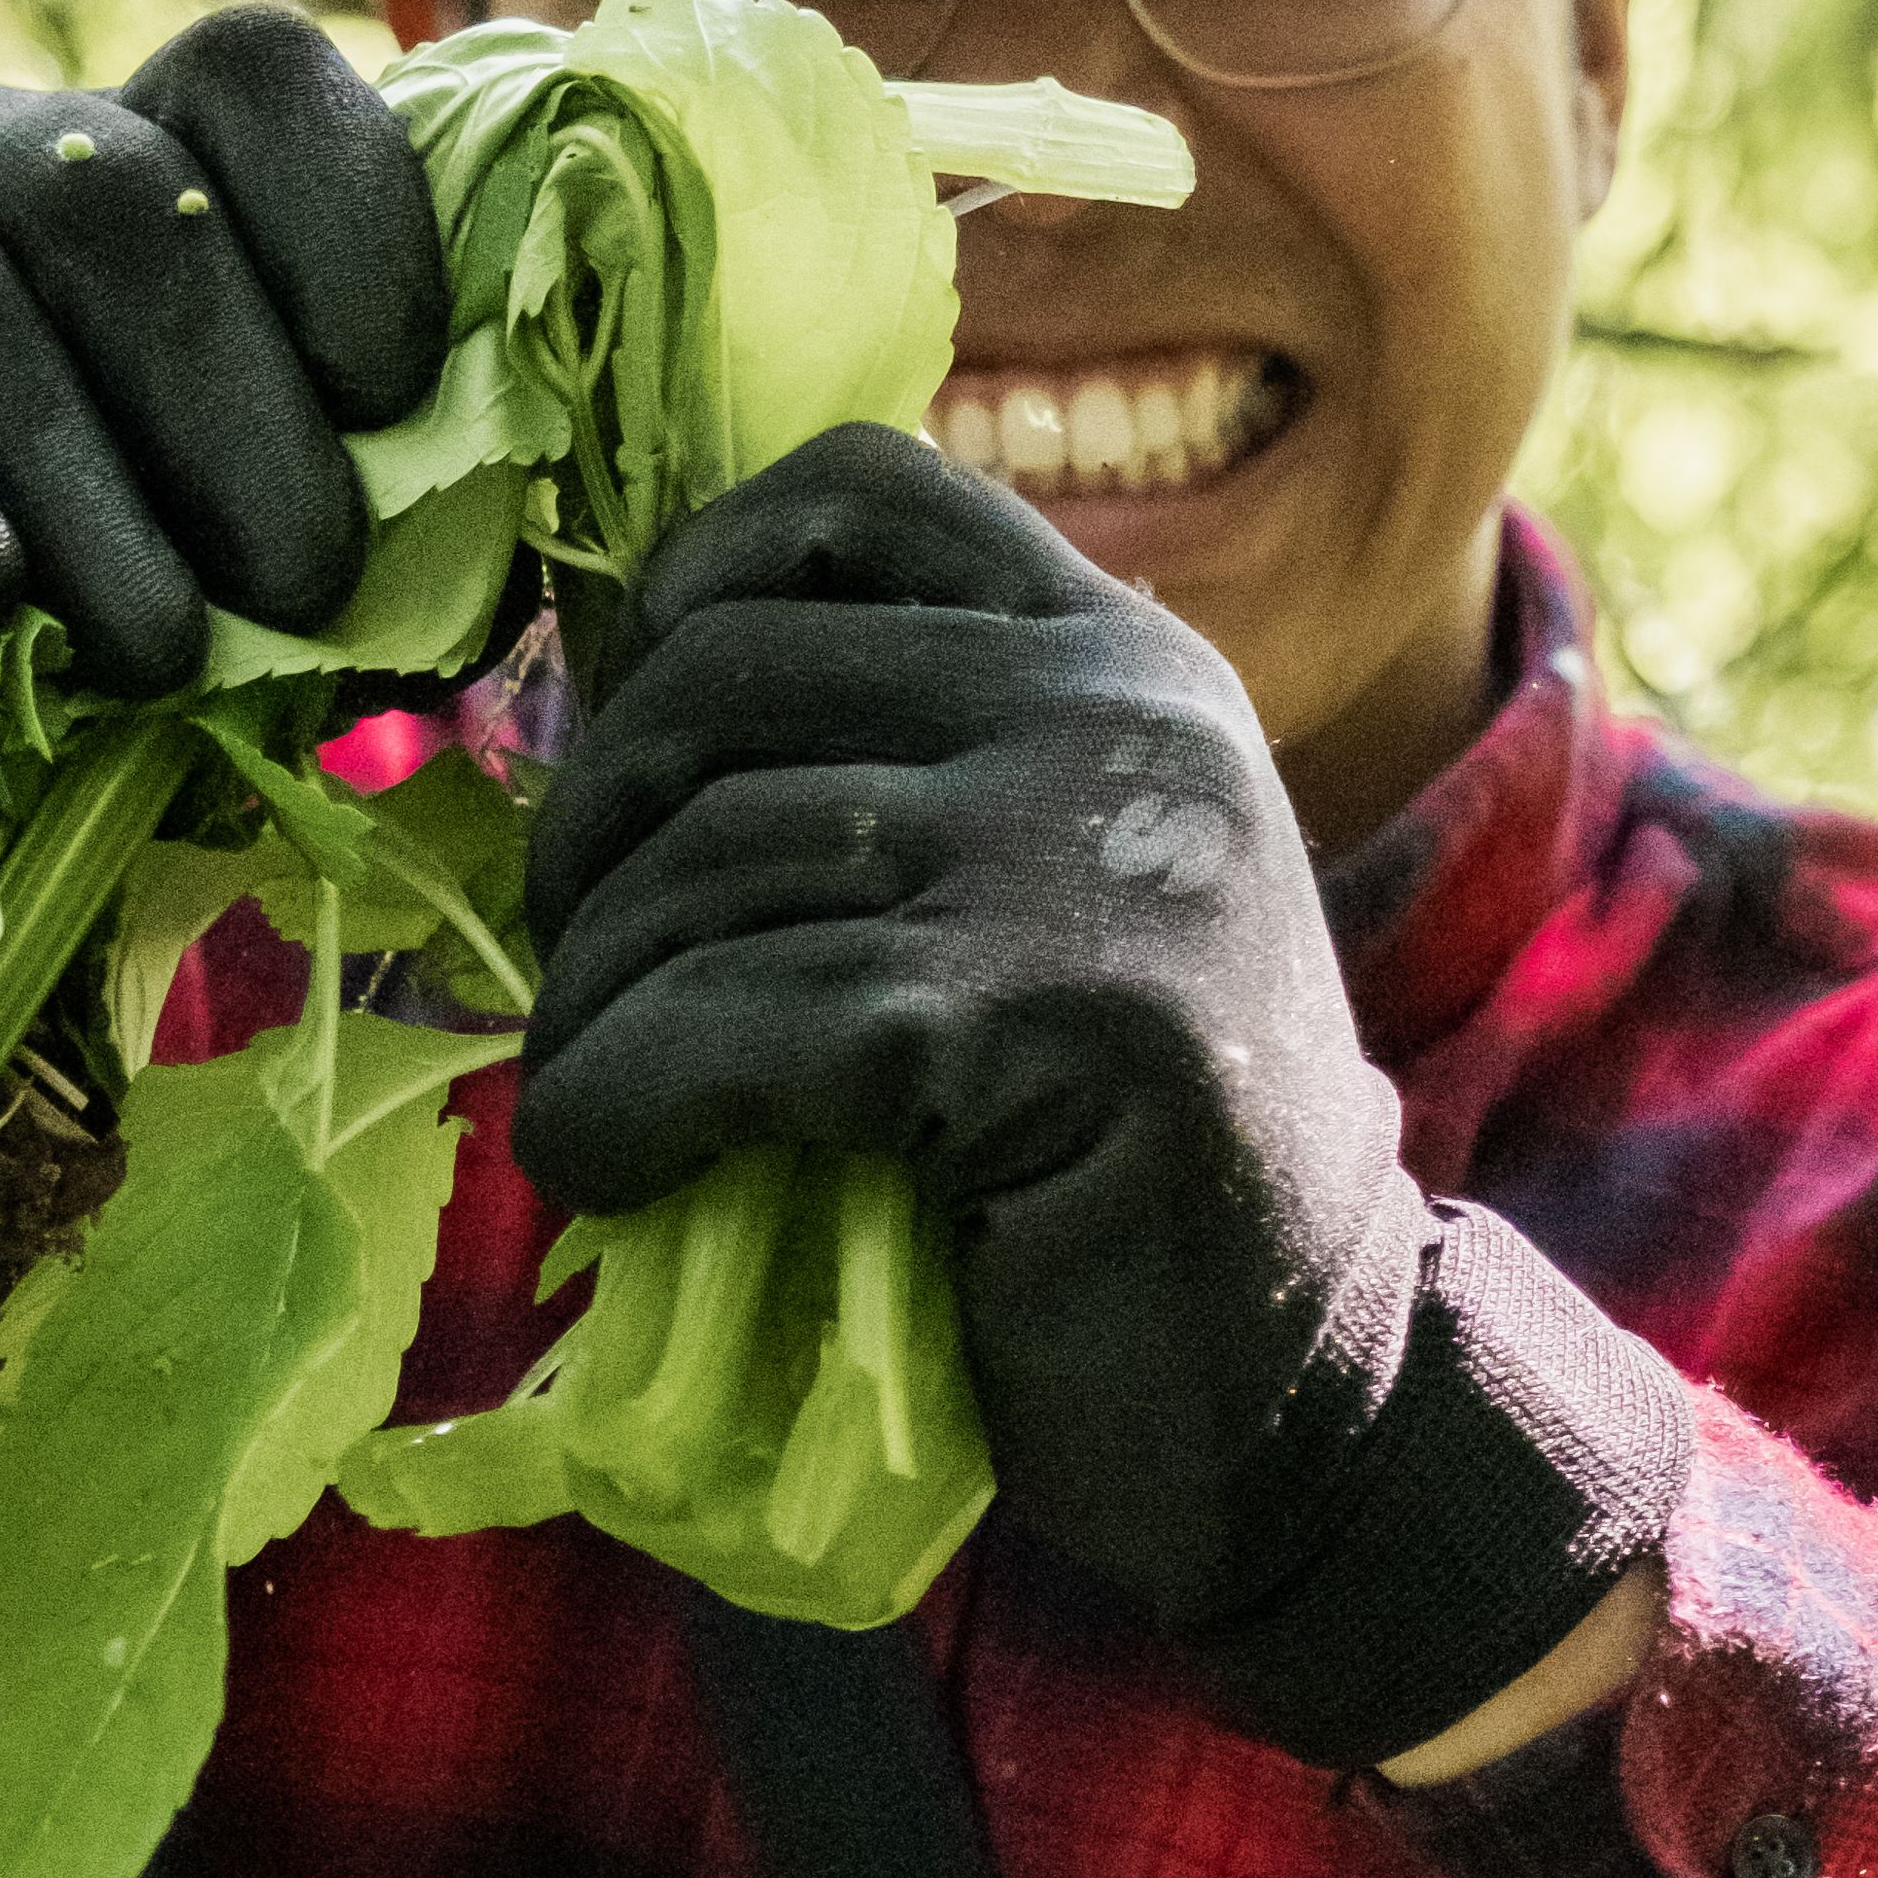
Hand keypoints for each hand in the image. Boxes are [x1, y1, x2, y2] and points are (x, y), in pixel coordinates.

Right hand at [0, 6, 455, 696]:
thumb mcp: (157, 521)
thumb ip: (290, 517)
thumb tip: (471, 602)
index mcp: (115, 160)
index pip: (251, 83)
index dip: (347, 216)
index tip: (395, 395)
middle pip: (121, 201)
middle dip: (233, 408)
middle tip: (302, 592)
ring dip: (77, 479)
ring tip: (152, 656)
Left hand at [515, 432, 1688, 1765]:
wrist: (1295, 1389)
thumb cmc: (1125, 1167)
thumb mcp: (1057, 895)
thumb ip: (920, 772)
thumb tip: (602, 711)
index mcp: (1124, 661)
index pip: (864, 489)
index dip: (693, 577)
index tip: (636, 724)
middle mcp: (1115, 718)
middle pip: (725, 677)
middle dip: (592, 831)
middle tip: (581, 969)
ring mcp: (1081, 853)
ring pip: (701, 866)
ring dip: (587, 1002)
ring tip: (595, 1099)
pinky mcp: (1030, 1013)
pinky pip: (719, 1026)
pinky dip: (615, 1104)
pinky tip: (612, 1170)